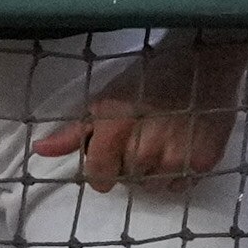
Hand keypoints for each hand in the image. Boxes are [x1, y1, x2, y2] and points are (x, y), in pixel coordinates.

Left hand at [34, 33, 247, 193]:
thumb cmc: (150, 77)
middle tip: (143, 138)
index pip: (99, 173)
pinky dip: (178, 174)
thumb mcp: (108, 97)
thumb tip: (41, 150)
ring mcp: (176, 155)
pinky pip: (180, 186)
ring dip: (154, 172)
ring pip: (154, 186)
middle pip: (127, 179)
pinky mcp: (204, 161)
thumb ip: (75, 131)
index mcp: (117, 124)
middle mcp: (145, 144)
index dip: (100, 171)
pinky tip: (181, 148)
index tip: (109, 161)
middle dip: (130, 164)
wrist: (206, 61)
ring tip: (163, 142)